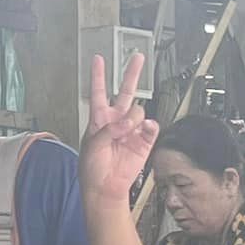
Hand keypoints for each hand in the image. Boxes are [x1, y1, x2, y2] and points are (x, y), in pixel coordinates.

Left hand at [80, 51, 158, 208]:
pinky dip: (148, 127)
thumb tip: (130, 122)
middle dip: (132, 74)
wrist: (106, 187)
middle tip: (138, 57)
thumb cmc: (93, 167)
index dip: (99, 76)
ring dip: (133, 118)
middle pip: (126, 92)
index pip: (99, 92)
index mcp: (99, 119)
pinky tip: (143, 130)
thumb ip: (110, 129)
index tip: (98, 59)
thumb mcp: (93, 145)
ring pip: (138, 111)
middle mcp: (116, 121)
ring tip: (126, 132)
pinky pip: (151, 127)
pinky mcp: (144, 140)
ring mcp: (132, 129)